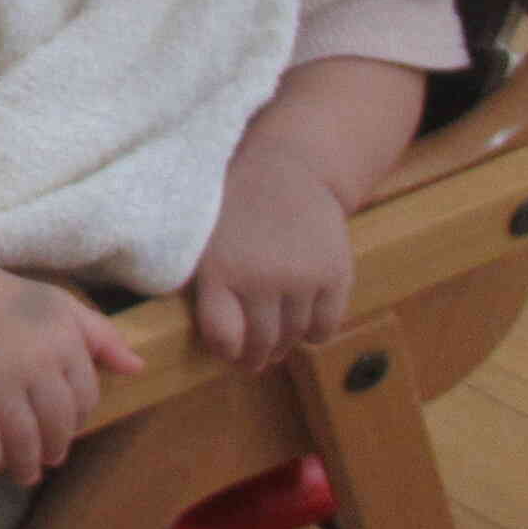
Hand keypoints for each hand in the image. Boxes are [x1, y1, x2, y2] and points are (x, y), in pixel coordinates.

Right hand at [0, 273, 144, 486]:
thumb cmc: (12, 304)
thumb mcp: (63, 308)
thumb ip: (102, 337)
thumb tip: (137, 368)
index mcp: (63, 341)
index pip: (84, 400)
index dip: (77, 421)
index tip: (65, 430)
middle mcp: (34, 362)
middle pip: (56, 426)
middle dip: (54, 449)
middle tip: (48, 459)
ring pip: (22, 440)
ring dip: (25, 464)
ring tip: (24, 472)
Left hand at [190, 149, 356, 369]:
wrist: (290, 168)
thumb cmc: (236, 206)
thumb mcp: (202, 239)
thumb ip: (201, 284)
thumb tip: (192, 333)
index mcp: (219, 270)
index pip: (223, 337)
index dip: (225, 350)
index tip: (228, 350)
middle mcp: (261, 279)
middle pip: (261, 343)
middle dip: (255, 358)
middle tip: (252, 360)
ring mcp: (301, 279)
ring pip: (294, 337)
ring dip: (284, 345)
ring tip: (276, 342)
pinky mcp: (334, 275)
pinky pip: (325, 327)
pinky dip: (314, 332)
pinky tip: (303, 323)